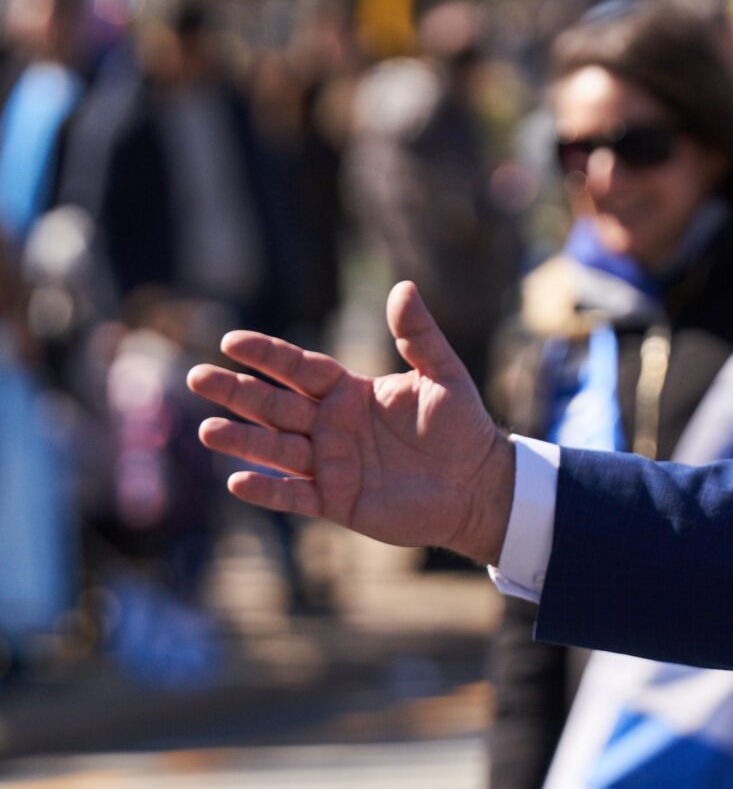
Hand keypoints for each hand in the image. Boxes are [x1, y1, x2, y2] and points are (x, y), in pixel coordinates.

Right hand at [186, 283, 515, 563]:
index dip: (266, 356)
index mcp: (349, 392)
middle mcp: (330, 426)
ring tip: (208, 429)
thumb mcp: (443, 375)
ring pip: (276, 449)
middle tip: (197, 377)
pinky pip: (296, 496)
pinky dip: (268, 491)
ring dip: (242, 440)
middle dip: (237, 391)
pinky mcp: (338, 501)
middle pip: (274, 405)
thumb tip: (404, 287)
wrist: (479, 484)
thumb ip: (419, 335)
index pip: (298, 369)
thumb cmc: (462, 426)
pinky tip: (238, 482)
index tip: (231, 341)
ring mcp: (330, 465)